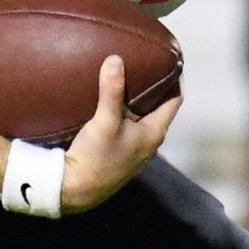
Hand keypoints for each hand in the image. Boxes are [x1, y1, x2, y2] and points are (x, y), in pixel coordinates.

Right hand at [60, 55, 181, 213]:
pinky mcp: (116, 150)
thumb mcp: (105, 121)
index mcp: (154, 133)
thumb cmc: (97, 158)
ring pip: (138, 114)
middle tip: (140, 59)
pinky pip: (124, 122)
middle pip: (155, 105)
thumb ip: (111, 91)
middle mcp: (147, 140)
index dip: (172, 79)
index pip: (174, 100)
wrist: (74, 189)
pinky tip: (105, 97)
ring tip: (122, 73)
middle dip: (149, 84)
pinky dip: (120, 108)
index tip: (166, 59)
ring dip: (132, 97)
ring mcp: (131, 146)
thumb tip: (115, 58)